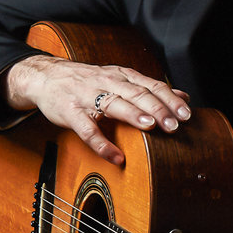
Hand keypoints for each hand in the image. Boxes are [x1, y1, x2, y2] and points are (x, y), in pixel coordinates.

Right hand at [3, 55, 190, 165]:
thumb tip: (183, 95)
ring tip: (151, 127)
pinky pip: (87, 129)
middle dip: (157, 109)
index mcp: (123, 75)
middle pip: (137, 94)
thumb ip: (150, 88)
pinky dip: (102, 144)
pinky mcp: (71, 112)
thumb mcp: (121, 78)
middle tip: (174, 124)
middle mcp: (108, 82)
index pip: (151, 85)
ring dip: (134, 116)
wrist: (47, 76)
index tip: (186, 114)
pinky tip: (116, 156)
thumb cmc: (89, 81)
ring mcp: (88, 96)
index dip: (169, 99)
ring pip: (114, 105)